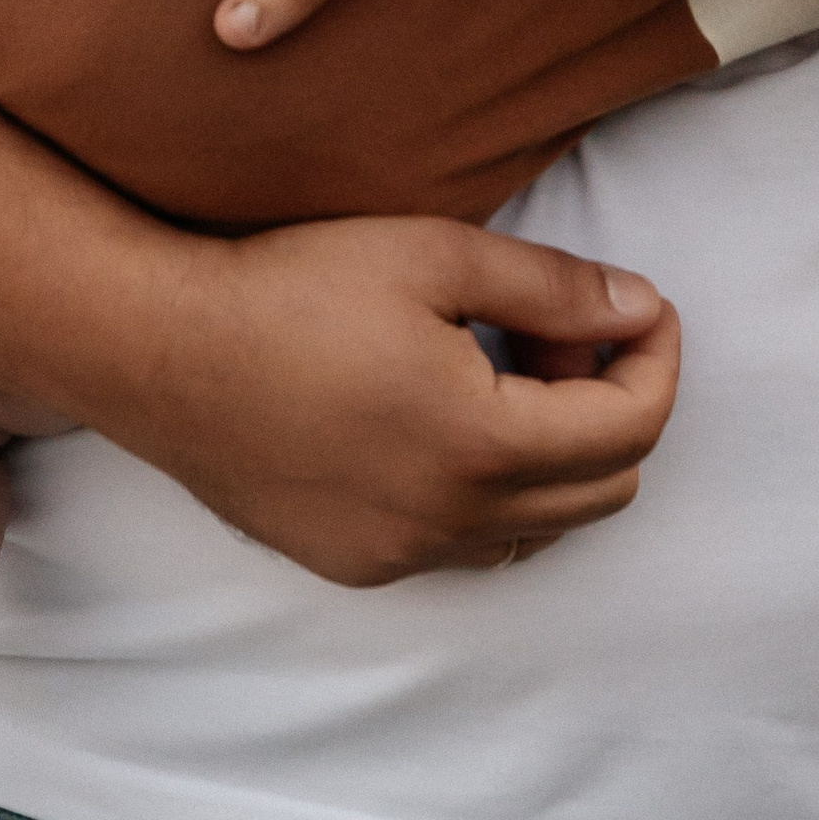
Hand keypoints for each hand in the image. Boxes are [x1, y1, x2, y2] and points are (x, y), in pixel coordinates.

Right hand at [98, 211, 682, 582]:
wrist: (161, 351)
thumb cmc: (293, 286)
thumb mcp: (434, 255)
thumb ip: (552, 285)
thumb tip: (640, 307)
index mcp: (480, 446)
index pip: (632, 428)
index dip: (657, 359)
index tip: (639, 304)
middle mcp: (451, 523)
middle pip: (605, 490)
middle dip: (614, 405)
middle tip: (562, 328)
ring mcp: (402, 557)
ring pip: (540, 527)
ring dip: (554, 452)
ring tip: (499, 366)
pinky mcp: (359, 565)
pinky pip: (471, 544)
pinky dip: (492, 488)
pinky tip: (441, 414)